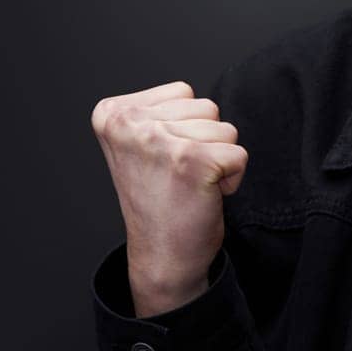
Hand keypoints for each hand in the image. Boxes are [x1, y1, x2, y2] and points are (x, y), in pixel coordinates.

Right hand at [91, 80, 247, 315]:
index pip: (182, 92)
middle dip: (205, 142)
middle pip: (206, 106)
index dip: (185, 126)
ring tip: (190, 185)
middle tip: (178, 177)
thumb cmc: (158, 202)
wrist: (161, 258)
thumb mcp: (139, 145)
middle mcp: (129, 123)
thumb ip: (158, 113)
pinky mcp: (191, 162)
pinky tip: (204, 196)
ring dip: (219, 159)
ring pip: (225, 128)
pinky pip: (239, 154)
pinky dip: (233, 178)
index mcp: (112, 113)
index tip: (162, 160)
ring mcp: (159, 141)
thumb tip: (192, 97)